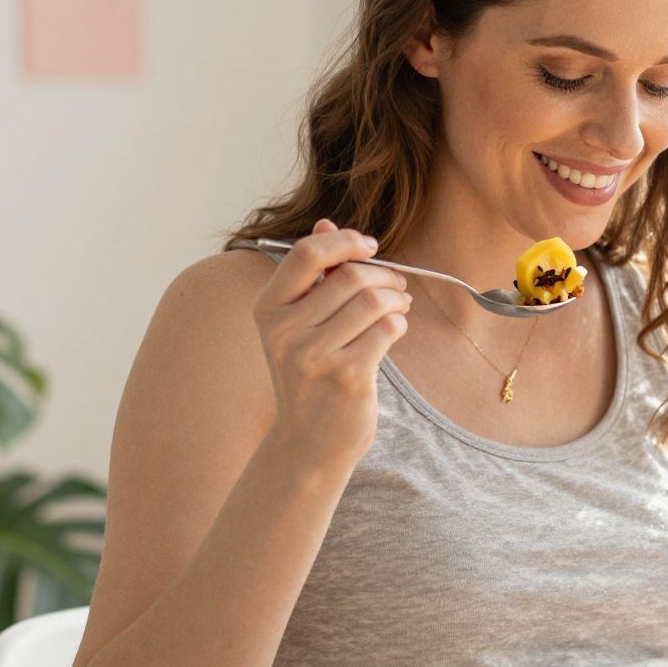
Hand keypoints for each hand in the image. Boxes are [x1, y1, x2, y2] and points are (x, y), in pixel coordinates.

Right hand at [254, 218, 410, 472]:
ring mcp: (314, 356)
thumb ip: (313, 276)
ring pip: (373, 300)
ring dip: (396, 299)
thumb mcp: (299, 325)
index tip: (370, 246)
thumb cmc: (310, 377)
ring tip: (399, 306)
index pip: (306, 254)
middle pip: (350, 277)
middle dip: (383, 275)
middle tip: (398, 285)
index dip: (344, 241)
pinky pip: (388, 328)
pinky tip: (394, 331)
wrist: (309, 443)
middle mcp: (285, 331)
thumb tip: (326, 223)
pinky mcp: (347, 376)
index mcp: (268, 310)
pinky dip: (399, 323)